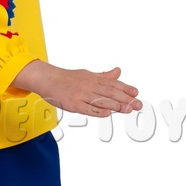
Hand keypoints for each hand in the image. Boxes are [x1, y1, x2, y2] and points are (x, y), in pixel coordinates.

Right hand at [14, 62, 141, 116]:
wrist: (47, 79)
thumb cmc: (68, 78)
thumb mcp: (88, 75)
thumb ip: (104, 76)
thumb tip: (119, 71)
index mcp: (93, 78)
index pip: (113, 84)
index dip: (126, 88)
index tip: (137, 93)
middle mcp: (89, 85)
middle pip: (110, 92)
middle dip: (126, 99)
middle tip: (138, 104)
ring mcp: (81, 95)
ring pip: (101, 100)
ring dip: (115, 105)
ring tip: (128, 109)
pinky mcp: (73, 104)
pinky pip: (87, 108)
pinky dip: (97, 111)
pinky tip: (107, 113)